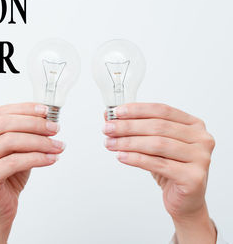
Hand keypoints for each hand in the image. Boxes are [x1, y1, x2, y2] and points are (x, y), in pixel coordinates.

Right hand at [0, 103, 63, 243]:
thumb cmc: (8, 179)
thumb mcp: (17, 151)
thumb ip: (25, 134)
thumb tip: (47, 119)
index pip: (1, 113)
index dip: (25, 109)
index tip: (46, 111)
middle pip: (5, 124)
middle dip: (34, 124)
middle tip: (54, 129)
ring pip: (10, 141)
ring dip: (39, 142)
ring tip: (57, 146)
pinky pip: (14, 162)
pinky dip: (36, 158)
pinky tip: (50, 159)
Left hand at [102, 103, 215, 243]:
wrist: (185, 200)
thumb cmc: (170, 168)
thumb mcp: (153, 144)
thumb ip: (136, 128)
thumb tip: (109, 115)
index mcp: (193, 125)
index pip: (162, 110)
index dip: (137, 110)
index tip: (116, 112)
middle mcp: (201, 138)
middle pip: (158, 127)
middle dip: (128, 127)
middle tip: (107, 129)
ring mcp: (201, 158)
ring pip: (157, 144)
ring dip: (129, 142)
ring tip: (110, 143)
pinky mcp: (193, 177)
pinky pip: (158, 164)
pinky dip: (136, 159)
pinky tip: (121, 156)